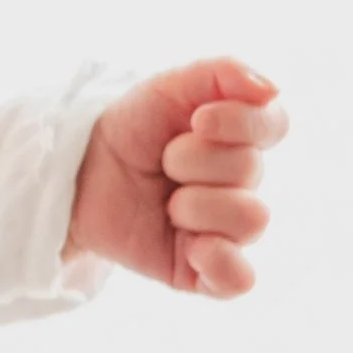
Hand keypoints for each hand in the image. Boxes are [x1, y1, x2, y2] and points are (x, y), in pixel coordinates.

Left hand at [68, 57, 287, 296]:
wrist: (77, 175)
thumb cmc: (129, 130)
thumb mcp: (166, 88)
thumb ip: (220, 74)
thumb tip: (271, 90)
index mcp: (239, 138)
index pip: (275, 124)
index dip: (242, 122)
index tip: (197, 120)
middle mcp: (241, 184)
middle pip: (251, 170)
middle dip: (193, 160)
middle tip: (162, 161)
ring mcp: (225, 229)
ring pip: (251, 219)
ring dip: (197, 204)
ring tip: (165, 203)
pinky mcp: (203, 270)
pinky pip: (240, 279)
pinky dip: (222, 262)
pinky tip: (194, 248)